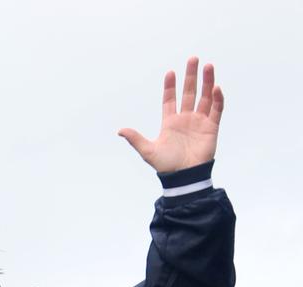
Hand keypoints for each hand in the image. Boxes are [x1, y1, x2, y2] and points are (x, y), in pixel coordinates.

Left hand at [119, 57, 223, 172]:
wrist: (184, 177)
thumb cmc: (166, 166)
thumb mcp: (148, 151)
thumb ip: (136, 139)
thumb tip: (119, 130)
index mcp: (170, 122)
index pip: (170, 99)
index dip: (170, 86)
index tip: (170, 72)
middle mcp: (185, 119)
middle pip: (189, 92)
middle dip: (191, 76)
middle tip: (193, 59)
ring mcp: (199, 122)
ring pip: (205, 97)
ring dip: (207, 82)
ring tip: (208, 66)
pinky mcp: (212, 127)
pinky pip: (216, 110)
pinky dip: (217, 98)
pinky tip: (215, 87)